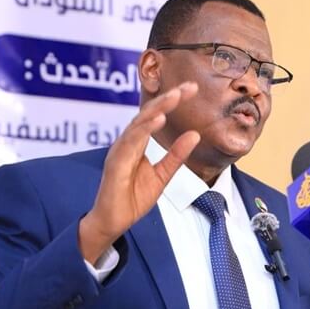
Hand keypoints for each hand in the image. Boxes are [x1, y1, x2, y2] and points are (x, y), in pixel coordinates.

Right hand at [78, 82, 199, 262]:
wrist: (114, 222)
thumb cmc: (133, 198)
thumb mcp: (163, 175)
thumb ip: (176, 155)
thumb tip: (194, 134)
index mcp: (138, 143)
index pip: (156, 115)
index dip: (172, 100)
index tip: (192, 88)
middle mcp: (127, 142)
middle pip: (148, 113)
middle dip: (168, 98)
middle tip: (189, 87)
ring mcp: (120, 151)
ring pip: (139, 123)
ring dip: (158, 108)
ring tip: (175, 97)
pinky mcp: (115, 164)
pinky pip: (130, 143)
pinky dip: (144, 129)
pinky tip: (158, 119)